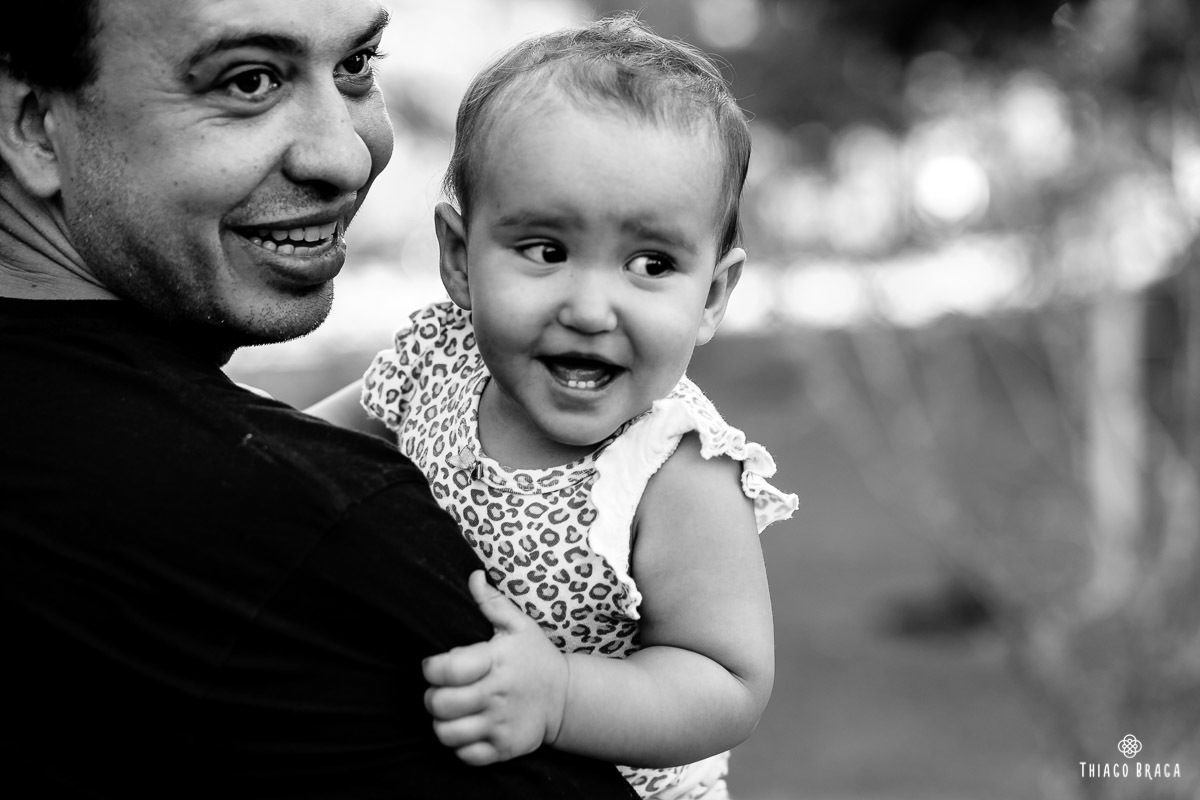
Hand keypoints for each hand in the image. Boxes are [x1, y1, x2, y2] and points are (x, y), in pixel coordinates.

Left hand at [422, 570, 569, 764]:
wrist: (566, 697)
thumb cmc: (535, 657)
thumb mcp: (519, 625)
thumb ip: (492, 602)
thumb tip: (473, 576)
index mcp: (496, 661)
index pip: (446, 670)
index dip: (431, 668)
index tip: (434, 665)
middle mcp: (496, 694)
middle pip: (440, 704)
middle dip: (432, 697)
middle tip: (440, 691)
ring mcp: (500, 724)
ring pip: (447, 734)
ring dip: (441, 724)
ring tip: (449, 713)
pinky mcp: (503, 749)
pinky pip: (465, 756)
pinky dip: (458, 747)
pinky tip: (465, 730)